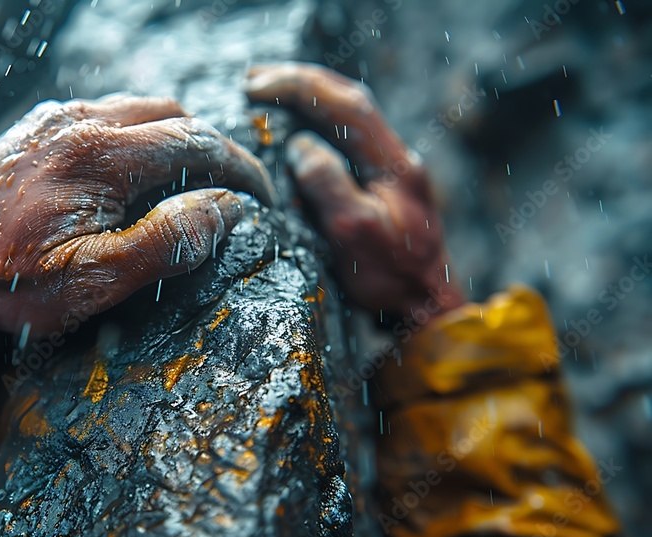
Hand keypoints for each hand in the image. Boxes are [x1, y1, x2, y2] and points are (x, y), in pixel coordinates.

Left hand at [0, 94, 275, 334]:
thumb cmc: (10, 286)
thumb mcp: (93, 281)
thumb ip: (166, 241)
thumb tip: (226, 207)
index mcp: (98, 154)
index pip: (194, 141)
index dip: (238, 168)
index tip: (260, 199)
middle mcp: (78, 120)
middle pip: (172, 114)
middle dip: (210, 149)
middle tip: (229, 193)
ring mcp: (55, 118)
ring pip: (138, 109)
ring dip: (174, 139)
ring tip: (189, 185)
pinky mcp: (38, 128)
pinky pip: (105, 115)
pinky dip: (137, 136)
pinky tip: (137, 175)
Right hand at [244, 63, 463, 318]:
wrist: (428, 310)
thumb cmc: (392, 280)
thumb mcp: (354, 234)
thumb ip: (329, 185)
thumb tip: (302, 145)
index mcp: (395, 165)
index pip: (347, 108)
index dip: (302, 89)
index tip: (260, 87)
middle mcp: (398, 159)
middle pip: (350, 102)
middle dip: (303, 84)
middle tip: (255, 80)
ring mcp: (393, 172)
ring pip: (350, 118)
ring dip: (311, 99)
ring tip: (269, 91)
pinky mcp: (384, 187)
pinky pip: (348, 139)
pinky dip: (319, 123)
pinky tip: (298, 126)